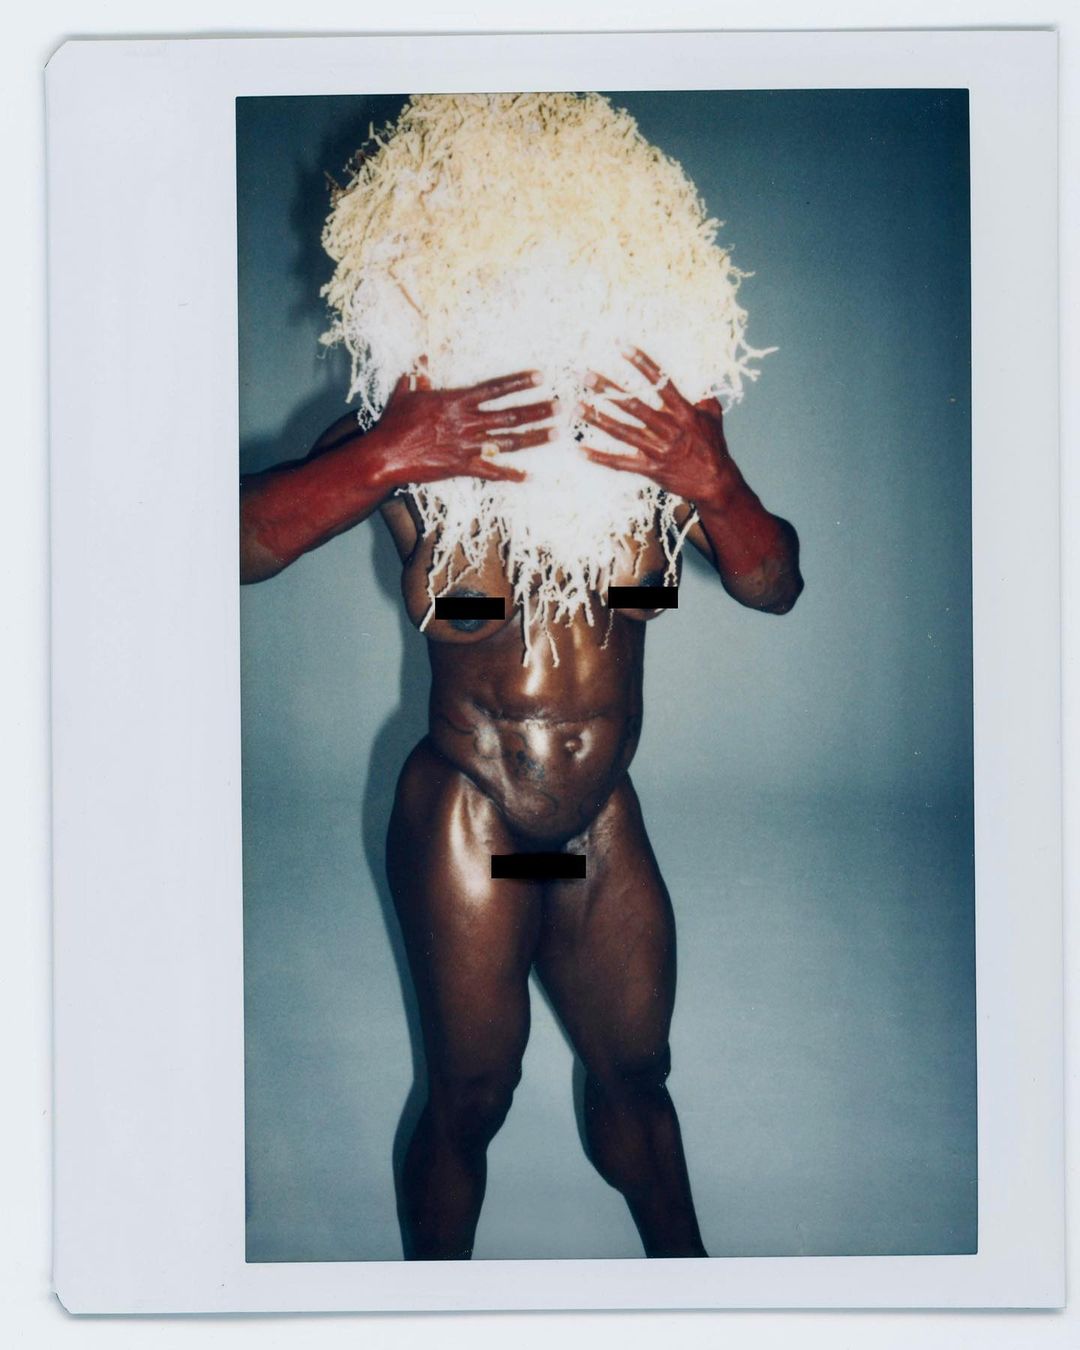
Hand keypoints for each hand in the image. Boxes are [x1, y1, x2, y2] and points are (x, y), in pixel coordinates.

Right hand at [370, 358, 555, 487]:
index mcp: (456, 401)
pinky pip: (492, 471)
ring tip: (557, 433)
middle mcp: (467, 421)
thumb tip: (422, 359)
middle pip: (511, 414)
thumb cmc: (393, 424)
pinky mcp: (462, 466)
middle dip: (539, 410)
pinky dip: (511, 475)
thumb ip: (419, 376)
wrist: (385, 454)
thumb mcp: (406, 394)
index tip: (541, 377)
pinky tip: (529, 477)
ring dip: (535, 437)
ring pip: (508, 440)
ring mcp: (467, 445)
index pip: (495, 388)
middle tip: (563, 407)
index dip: (520, 382)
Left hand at [578, 346, 734, 506]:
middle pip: (632, 405)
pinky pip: (620, 463)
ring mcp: (657, 449)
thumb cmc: (714, 447)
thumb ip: (703, 398)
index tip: (622, 346)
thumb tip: (698, 384)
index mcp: (683, 412)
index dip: (641, 363)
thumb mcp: (713, 416)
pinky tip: (580, 450)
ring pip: (621, 431)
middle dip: (607, 389)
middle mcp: (667, 429)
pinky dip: (600, 457)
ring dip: (597, 418)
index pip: (660, 382)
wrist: (716, 483)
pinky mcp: (649, 468)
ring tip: (575, 406)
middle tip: (584, 375)